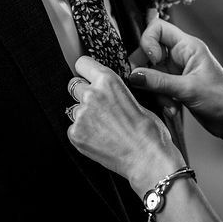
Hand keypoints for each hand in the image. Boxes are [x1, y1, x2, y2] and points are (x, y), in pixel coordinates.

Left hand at [67, 55, 182, 192]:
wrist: (147, 158)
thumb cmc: (148, 130)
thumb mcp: (135, 99)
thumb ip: (114, 91)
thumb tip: (104, 89)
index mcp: (108, 80)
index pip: (82, 63)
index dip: (86, 70)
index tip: (87, 75)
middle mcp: (91, 94)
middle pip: (74, 85)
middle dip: (84, 93)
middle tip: (99, 106)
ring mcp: (81, 115)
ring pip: (74, 109)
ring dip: (84, 115)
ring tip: (103, 126)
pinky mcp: (75, 134)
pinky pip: (73, 128)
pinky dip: (83, 132)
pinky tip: (100, 138)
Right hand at [129, 21, 222, 144]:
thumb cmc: (220, 100)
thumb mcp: (187, 90)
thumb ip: (158, 81)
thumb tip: (133, 75)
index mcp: (188, 46)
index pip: (158, 28)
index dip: (148, 42)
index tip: (152, 61)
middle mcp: (181, 55)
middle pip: (149, 51)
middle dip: (146, 71)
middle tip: (145, 85)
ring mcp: (177, 70)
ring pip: (151, 72)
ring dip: (155, 89)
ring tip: (170, 104)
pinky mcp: (176, 85)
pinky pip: (157, 86)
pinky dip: (161, 98)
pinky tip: (173, 109)